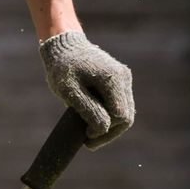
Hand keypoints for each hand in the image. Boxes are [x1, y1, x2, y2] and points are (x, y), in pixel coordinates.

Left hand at [39, 31, 135, 147]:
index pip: (120, 116)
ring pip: (126, 114)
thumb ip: (88, 108)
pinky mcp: (120, 82)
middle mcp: (124, 78)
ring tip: (90, 135)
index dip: (105, 131)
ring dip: (110, 128)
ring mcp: (124, 80)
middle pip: (126, 118)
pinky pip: (121, 106)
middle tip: (88, 142)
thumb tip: (103, 128)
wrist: (64, 46)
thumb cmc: (63, 67)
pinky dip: (110, 118)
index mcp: (114, 79)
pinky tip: (95, 123)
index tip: (86, 136)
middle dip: (109, 133)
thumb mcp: (69, 90)